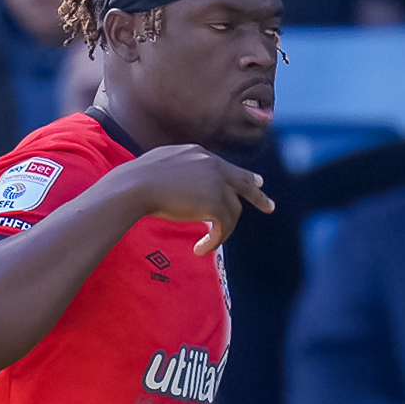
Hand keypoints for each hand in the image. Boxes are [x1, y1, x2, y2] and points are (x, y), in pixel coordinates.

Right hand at [112, 145, 273, 254]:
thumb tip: (176, 184)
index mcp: (199, 154)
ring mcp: (216, 182)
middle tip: (269, 206)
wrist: (135, 186)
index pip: (226, 167)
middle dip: (257, 195)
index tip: (255, 182)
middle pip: (243, 182)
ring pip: (233, 210)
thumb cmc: (137, 180)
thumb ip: (177, 170)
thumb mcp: (161, 165)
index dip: (242, 176)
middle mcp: (213, 165)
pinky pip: (224, 225)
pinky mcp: (215, 201)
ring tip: (208, 244)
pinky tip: (201, 248)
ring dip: (223, 230)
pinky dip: (215, 240)